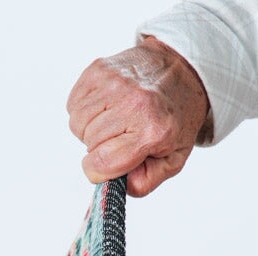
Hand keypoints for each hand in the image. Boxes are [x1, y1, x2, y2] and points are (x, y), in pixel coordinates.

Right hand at [67, 36, 209, 196]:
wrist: (183, 69)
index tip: (113, 162)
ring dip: (90, 128)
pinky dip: (85, 110)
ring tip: (114, 119)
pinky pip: (74, 105)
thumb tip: (115, 184)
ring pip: (77, 124)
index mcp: (152, 130)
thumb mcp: (172, 159)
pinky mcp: (98, 70)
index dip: (101, 170)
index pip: (100, 164)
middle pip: (88, 143)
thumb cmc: (174, 118)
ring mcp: (114, 82)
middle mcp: (133, 102)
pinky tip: (106, 105)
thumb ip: (144, 182)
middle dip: (100, 147)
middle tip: (122, 135)